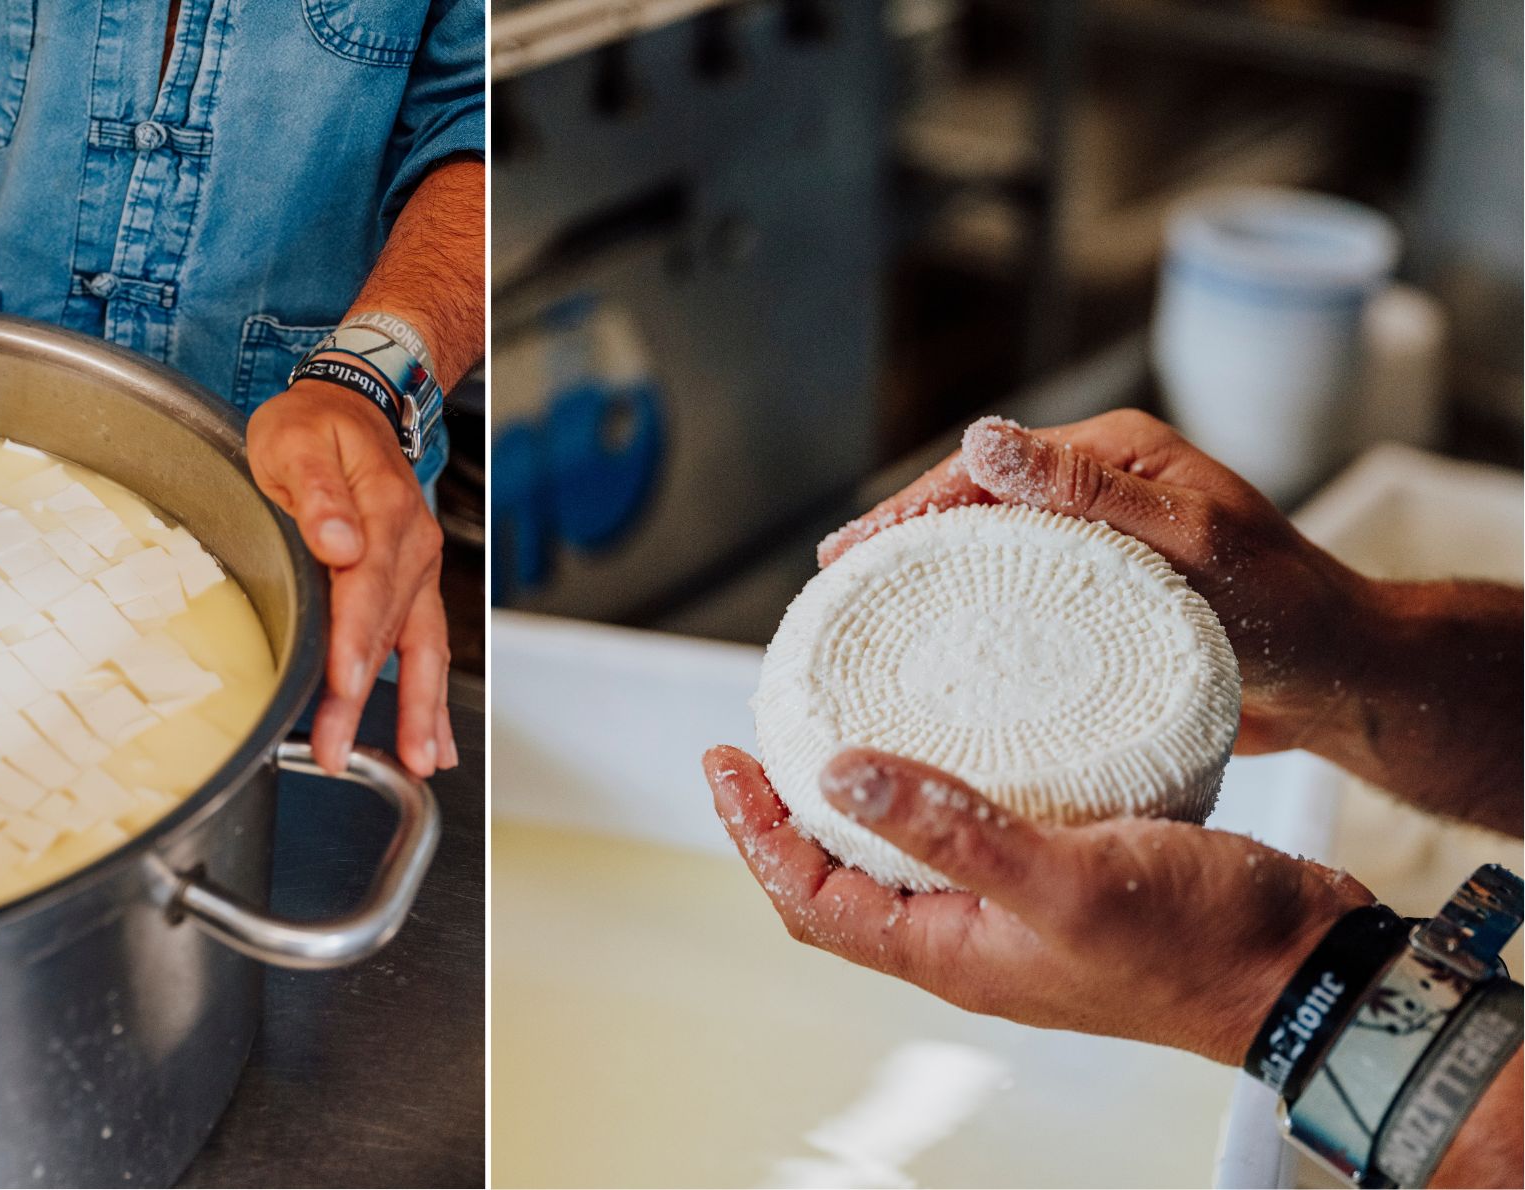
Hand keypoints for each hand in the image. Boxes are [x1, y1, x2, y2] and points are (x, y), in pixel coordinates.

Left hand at [248, 379, 455, 777]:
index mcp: (380, 511)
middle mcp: (409, 546)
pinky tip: (432, 744)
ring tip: (412, 764)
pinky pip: (428, 648)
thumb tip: (339, 539)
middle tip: (338, 750)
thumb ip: (317, 490)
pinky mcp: (413, 587)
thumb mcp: (295, 439)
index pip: (366, 587)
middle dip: (364, 698)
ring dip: (415, 711)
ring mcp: (417, 570)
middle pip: (388, 631)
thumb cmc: (313, 426)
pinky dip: (432, 699)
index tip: (344, 682)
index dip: (354, 640)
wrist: (352, 406)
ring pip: (418, 649)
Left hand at [704, 744, 1372, 1064]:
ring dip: (859, 799)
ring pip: (905, 857)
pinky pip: (972, 836)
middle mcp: (972, 939)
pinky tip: (957, 734)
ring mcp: (1017, 916)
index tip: (723, 759)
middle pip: (841, 881)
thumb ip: (951, 829)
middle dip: (788, 814)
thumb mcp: (1065, 878)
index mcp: (953, 952)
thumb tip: (839, 774)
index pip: (811, 899)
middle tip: (762, 737)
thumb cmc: (1200, 941)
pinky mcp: (1065, 883)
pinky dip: (940, 788)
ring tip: (839, 725)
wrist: (1310, 968)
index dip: (754, 834)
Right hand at [817, 409, 1374, 754]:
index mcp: (1120, 455)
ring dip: (932, 576)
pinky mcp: (1110, 596)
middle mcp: (1106, 490)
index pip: (989, 468)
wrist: (1350, 684)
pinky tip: (940, 649)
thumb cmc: (1291, 614)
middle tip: (837, 582)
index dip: (911, 506)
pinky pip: (1026, 595)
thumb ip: (1091, 494)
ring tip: (868, 615)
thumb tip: (983, 441)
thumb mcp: (1193, 543)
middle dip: (904, 538)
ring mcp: (1106, 544)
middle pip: (978, 504)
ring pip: (995, 550)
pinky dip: (976, 612)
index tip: (851, 551)